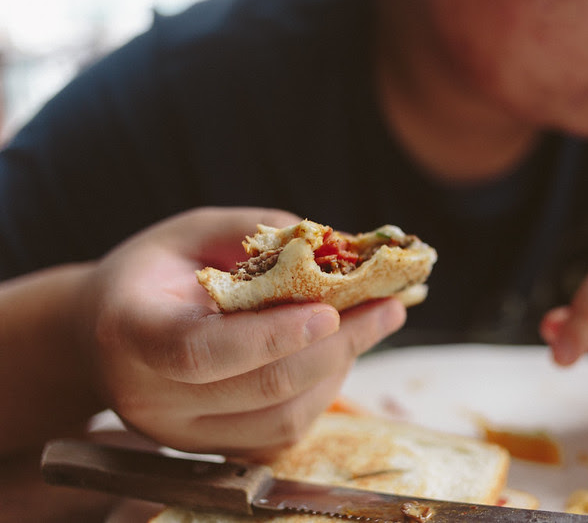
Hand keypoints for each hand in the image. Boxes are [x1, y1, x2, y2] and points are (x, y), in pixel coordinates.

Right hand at [77, 207, 405, 458]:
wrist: (106, 333)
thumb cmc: (153, 273)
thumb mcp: (192, 232)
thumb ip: (256, 235)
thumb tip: (338, 245)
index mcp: (133, 332)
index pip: (201, 351)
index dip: (271, 335)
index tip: (332, 309)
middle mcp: (153, 398)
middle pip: (260, 387)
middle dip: (338, 345)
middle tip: (388, 308)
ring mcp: (182, 434)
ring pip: (281, 420)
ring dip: (339, 370)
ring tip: (372, 325)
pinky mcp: (211, 449)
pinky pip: (281, 433)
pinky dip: (322, 393)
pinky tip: (338, 355)